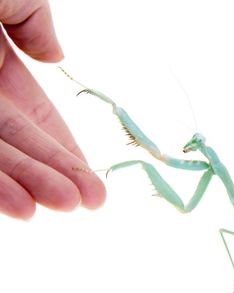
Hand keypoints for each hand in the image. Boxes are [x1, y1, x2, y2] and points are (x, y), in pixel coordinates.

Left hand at [0, 0, 104, 218]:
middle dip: (55, 172)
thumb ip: (34, 19)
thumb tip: (55, 56)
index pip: (35, 116)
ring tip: (63, 207)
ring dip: (25, 185)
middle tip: (92, 202)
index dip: (64, 148)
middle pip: (17, 143)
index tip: (90, 177)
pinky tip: (18, 206)